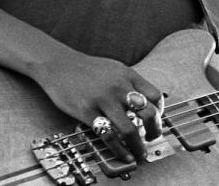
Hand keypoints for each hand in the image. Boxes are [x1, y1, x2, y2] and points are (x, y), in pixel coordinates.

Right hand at [32, 51, 163, 162]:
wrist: (59, 64)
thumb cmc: (88, 69)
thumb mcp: (115, 69)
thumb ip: (130, 84)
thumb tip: (145, 103)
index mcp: (128, 75)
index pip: (155, 96)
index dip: (160, 112)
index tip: (156, 121)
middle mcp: (119, 87)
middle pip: (148, 113)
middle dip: (154, 131)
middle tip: (152, 138)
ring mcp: (103, 100)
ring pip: (129, 129)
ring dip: (138, 146)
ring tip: (139, 153)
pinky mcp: (87, 112)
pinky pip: (107, 135)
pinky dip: (119, 149)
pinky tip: (123, 154)